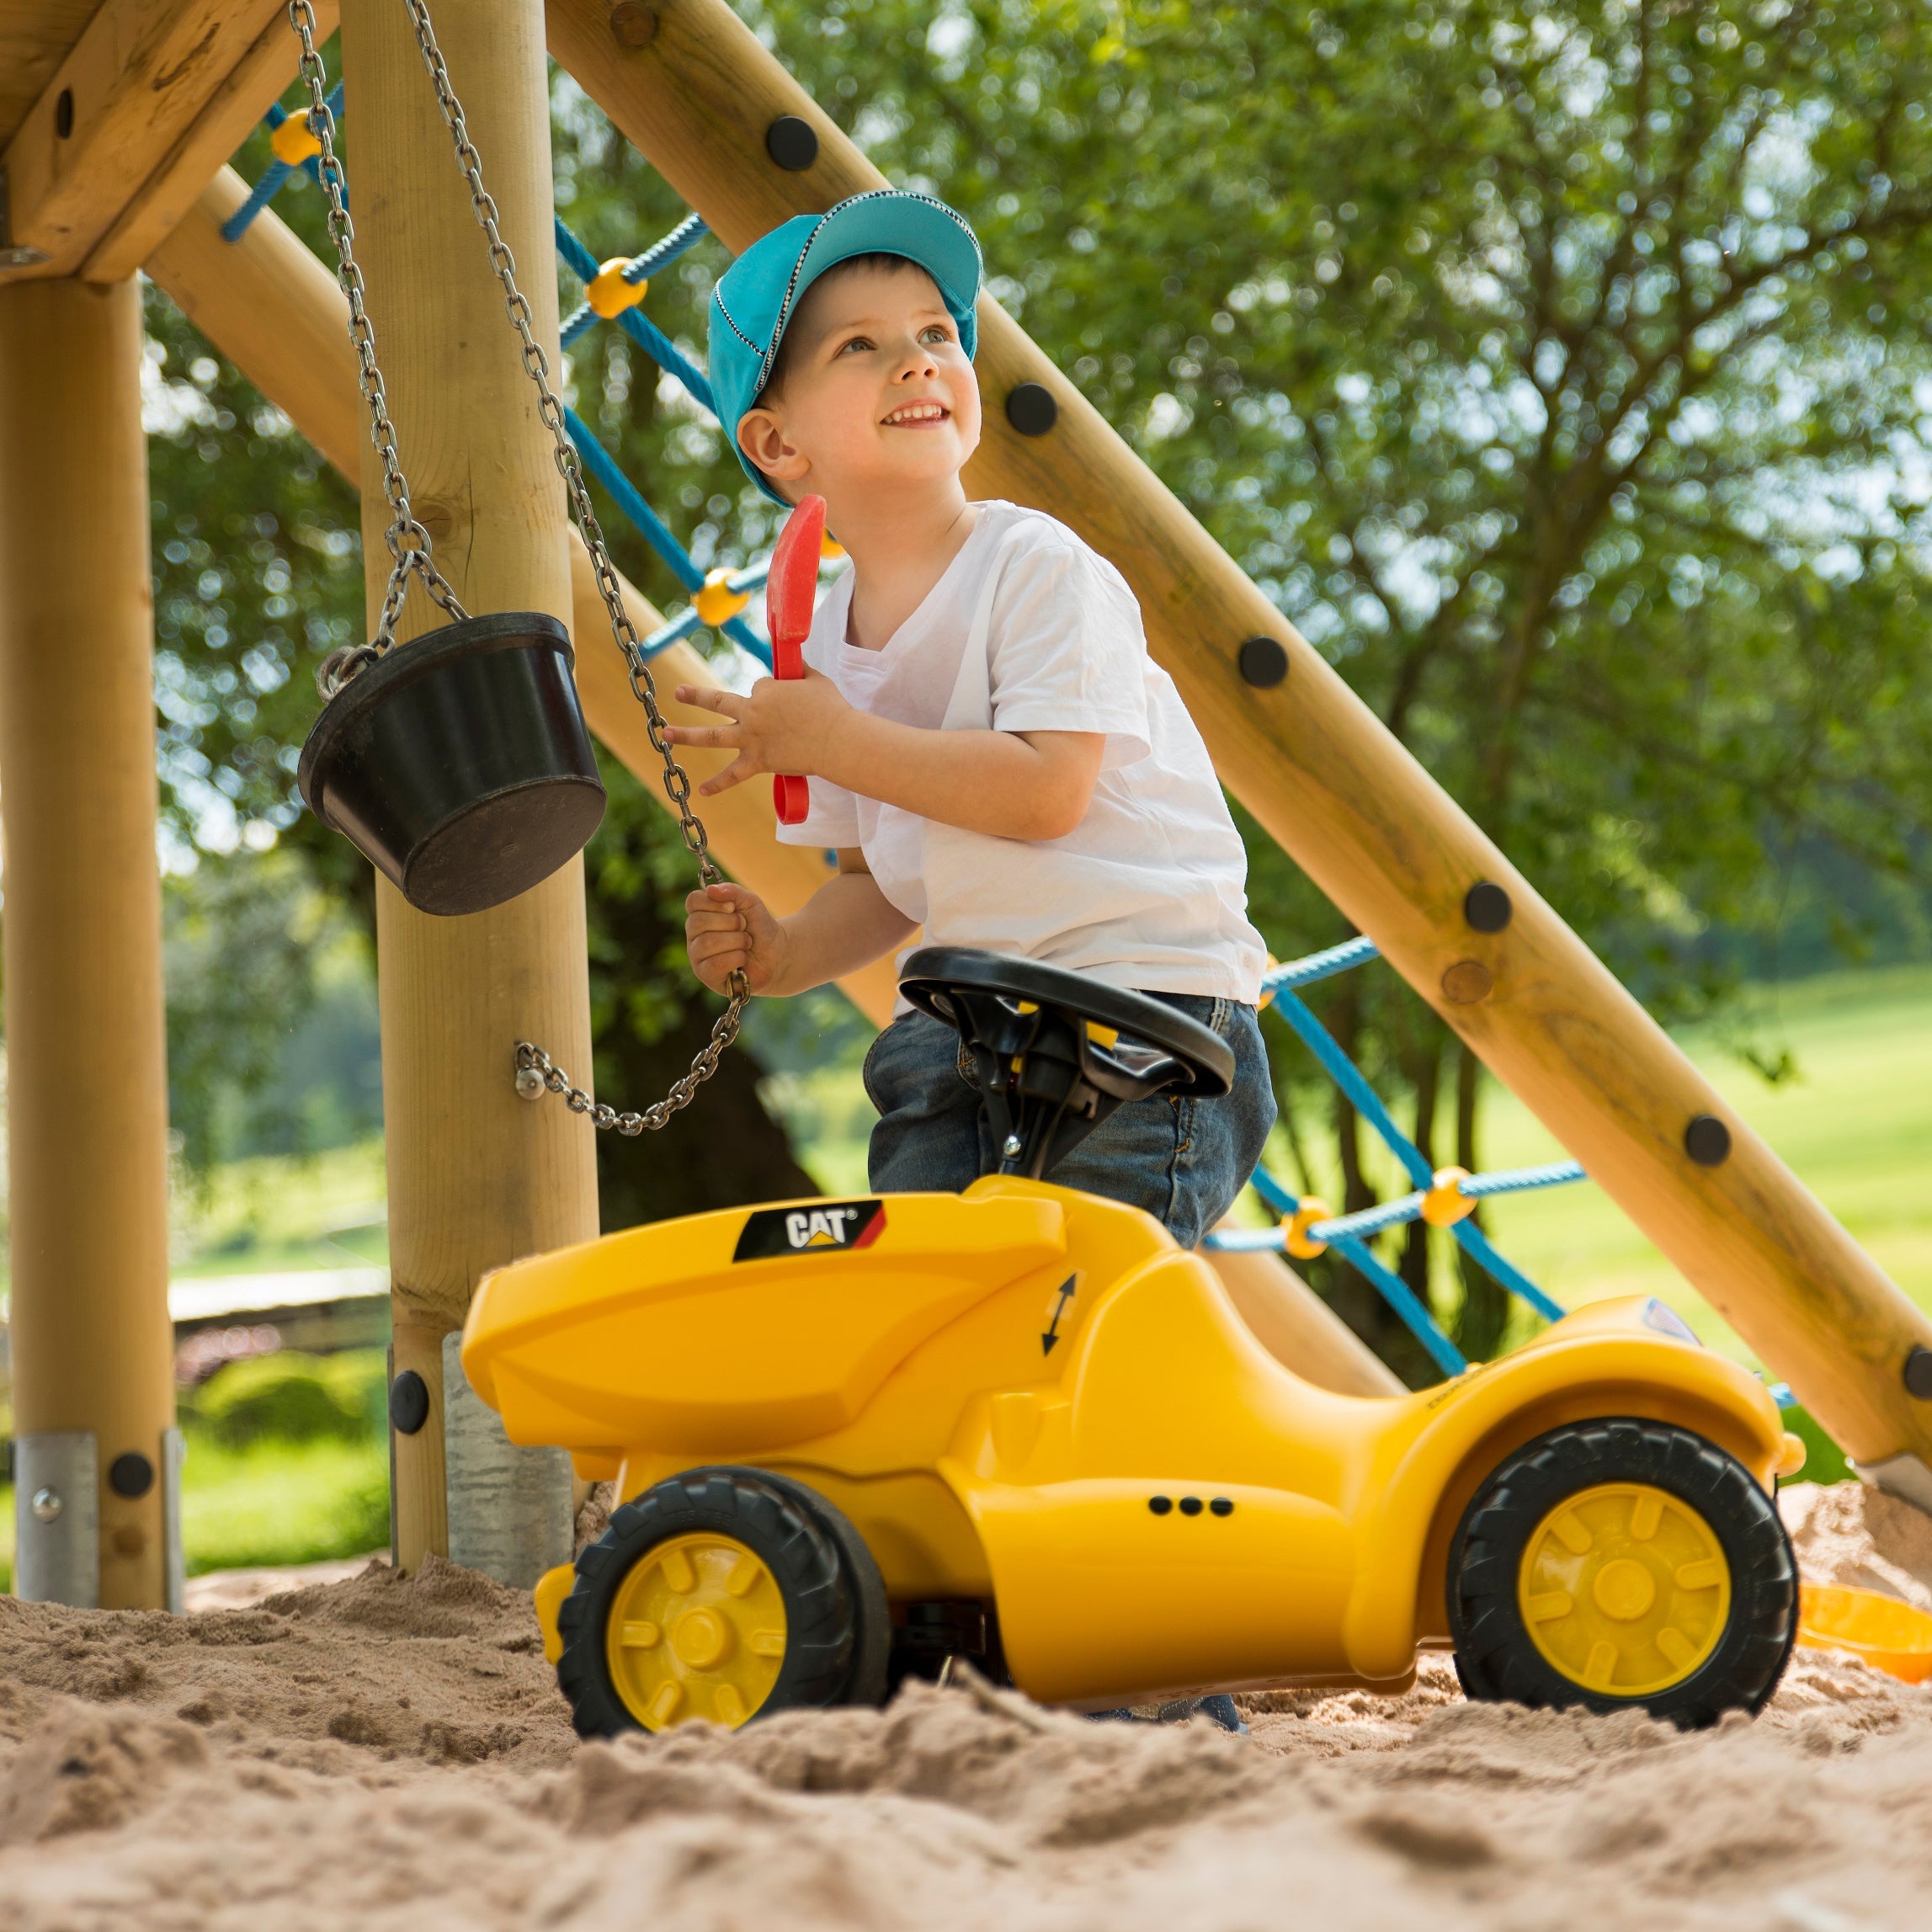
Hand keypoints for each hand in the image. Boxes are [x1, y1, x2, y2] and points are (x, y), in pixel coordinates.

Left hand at [664, 668, 852, 795]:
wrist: (836, 740)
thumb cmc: (830, 709)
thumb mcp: (814, 680)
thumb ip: (800, 671)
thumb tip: (795, 663)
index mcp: (764, 691)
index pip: (758, 688)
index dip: (771, 696)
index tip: (786, 704)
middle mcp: (751, 714)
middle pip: (717, 702)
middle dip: (695, 696)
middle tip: (678, 692)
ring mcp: (751, 739)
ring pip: (712, 736)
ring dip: (686, 735)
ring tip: (665, 734)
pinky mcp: (758, 762)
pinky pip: (733, 775)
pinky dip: (717, 784)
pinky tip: (701, 791)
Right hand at [685, 881, 789, 994]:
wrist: (776, 954)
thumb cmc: (759, 927)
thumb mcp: (751, 902)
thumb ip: (733, 891)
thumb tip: (711, 890)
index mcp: (701, 913)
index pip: (693, 901)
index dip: (715, 903)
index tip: (733, 907)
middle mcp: (694, 934)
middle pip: (699, 922)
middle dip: (731, 923)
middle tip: (744, 928)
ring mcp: (697, 955)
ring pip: (708, 943)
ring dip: (737, 941)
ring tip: (746, 943)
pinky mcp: (706, 975)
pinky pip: (714, 964)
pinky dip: (736, 958)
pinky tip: (742, 959)